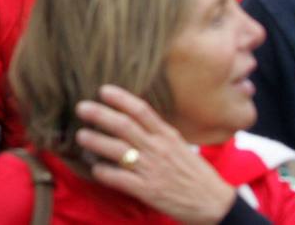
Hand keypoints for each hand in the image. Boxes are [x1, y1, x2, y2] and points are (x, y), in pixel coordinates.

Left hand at [74, 85, 236, 224]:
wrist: (214, 203)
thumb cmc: (195, 173)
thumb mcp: (179, 145)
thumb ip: (158, 132)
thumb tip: (134, 118)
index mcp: (167, 136)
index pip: (142, 110)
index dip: (121, 99)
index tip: (103, 90)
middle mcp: (158, 149)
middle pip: (125, 126)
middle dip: (100, 115)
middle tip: (81, 107)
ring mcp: (152, 170)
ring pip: (118, 151)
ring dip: (96, 141)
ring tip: (81, 135)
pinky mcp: (148, 191)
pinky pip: (120, 179)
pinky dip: (104, 172)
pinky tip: (95, 168)